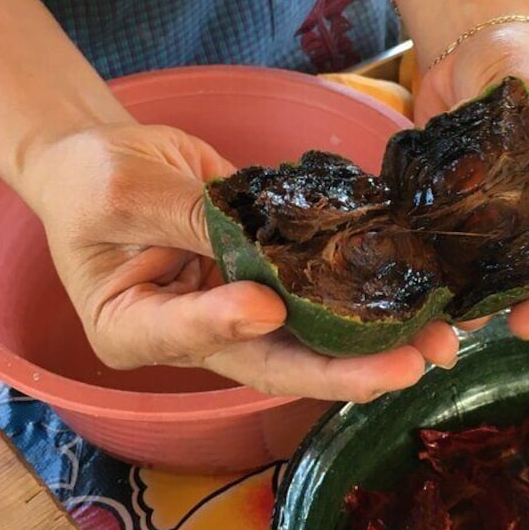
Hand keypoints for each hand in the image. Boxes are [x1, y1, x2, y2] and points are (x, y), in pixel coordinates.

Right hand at [26, 124, 458, 401]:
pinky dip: (365, 302)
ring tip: (435, 344)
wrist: (114, 160)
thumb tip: (256, 255)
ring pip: (309, 340)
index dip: (224, 324)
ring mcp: (237, 313)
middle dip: (341, 369)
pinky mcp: (272, 281)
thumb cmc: (92, 179)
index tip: (266, 307)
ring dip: (374, 345)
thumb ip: (186, 221)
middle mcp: (194, 336)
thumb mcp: (121, 193)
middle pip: (269, 362)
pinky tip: (416, 301)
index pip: (182, 336)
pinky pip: (320, 296)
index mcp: (133, 330)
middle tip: (405, 368)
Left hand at [414, 22, 528, 337]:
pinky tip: (431, 307)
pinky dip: (444, 288)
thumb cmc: (517, 67)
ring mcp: (503, 225)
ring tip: (466, 327)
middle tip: (527, 325)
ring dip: (486, 308)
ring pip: (503, 280)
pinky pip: (456, 264)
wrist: (464, 58)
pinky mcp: (459, 225)